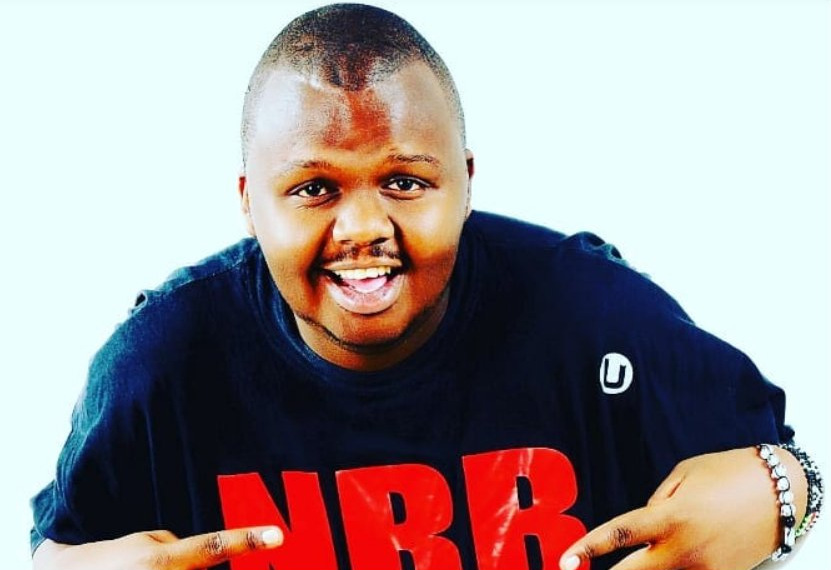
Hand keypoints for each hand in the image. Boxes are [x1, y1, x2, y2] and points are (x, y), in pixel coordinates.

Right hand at [32, 526, 282, 569]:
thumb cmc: (109, 560)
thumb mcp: (145, 542)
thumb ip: (180, 547)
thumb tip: (207, 557)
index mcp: (163, 560)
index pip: (212, 548)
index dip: (247, 540)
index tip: (278, 536)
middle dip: (225, 560)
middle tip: (223, 553)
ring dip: (191, 564)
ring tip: (156, 554)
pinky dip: (182, 568)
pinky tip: (156, 561)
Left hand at [559, 446, 806, 569]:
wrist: (783, 493)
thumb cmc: (728, 473)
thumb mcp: (682, 475)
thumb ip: (655, 503)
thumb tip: (640, 527)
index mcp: (669, 516)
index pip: (618, 536)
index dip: (587, 549)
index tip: (565, 561)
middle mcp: (684, 548)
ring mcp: (704, 569)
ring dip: (644, 569)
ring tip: (642, 553)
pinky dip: (672, 568)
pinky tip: (667, 557)